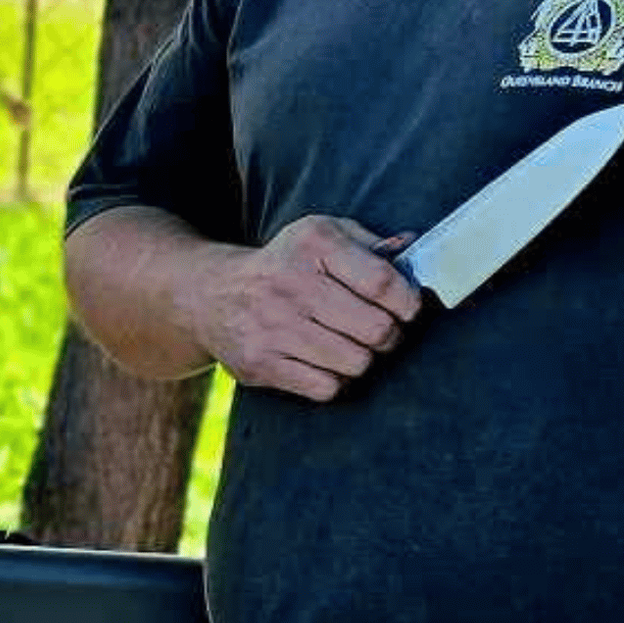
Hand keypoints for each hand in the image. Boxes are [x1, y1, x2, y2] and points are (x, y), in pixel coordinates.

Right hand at [196, 218, 417, 401]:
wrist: (210, 295)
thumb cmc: (284, 264)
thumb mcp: (322, 235)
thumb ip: (369, 242)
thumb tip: (413, 248)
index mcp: (314, 244)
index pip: (383, 283)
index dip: (408, 302)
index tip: (407, 308)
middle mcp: (292, 284)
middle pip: (376, 330)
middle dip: (389, 335)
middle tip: (381, 331)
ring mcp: (274, 327)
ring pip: (356, 363)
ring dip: (362, 358)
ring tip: (351, 345)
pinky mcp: (261, 363)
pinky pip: (326, 387)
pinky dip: (334, 380)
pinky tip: (324, 362)